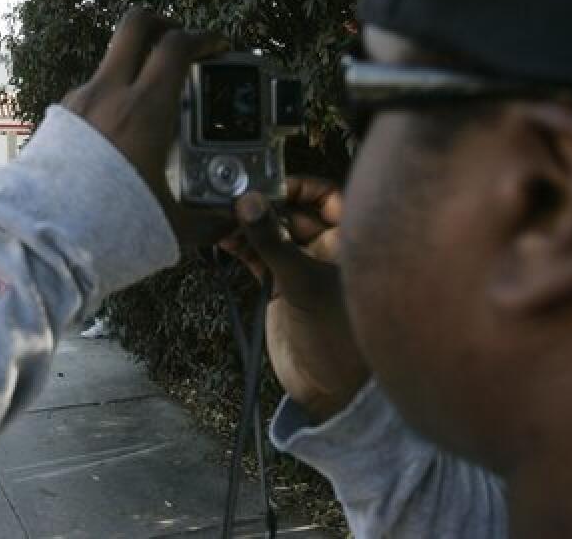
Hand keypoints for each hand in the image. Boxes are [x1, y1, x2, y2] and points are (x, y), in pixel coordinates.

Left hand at [62, 7, 230, 242]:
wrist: (43, 238)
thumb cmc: (109, 227)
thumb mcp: (172, 224)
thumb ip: (210, 219)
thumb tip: (236, 220)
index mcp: (145, 110)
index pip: (177, 46)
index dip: (204, 37)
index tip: (217, 46)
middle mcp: (109, 94)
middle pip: (136, 24)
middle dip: (163, 22)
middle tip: (179, 42)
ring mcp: (80, 101)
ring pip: (111, 60)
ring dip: (135, 67)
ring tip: (152, 101)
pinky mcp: (59, 118)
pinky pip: (92, 93)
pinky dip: (113, 99)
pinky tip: (121, 135)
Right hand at [220, 178, 369, 422]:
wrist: (324, 387)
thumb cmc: (333, 333)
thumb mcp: (300, 281)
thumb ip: (270, 241)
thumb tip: (247, 200)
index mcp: (348, 243)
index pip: (329, 197)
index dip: (302, 187)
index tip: (271, 184)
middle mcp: (327, 251)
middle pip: (295, 214)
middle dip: (267, 205)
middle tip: (238, 196)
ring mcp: (303, 269)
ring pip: (274, 236)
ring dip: (250, 226)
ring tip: (223, 217)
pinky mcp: (281, 287)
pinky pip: (260, 257)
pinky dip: (243, 247)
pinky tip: (223, 238)